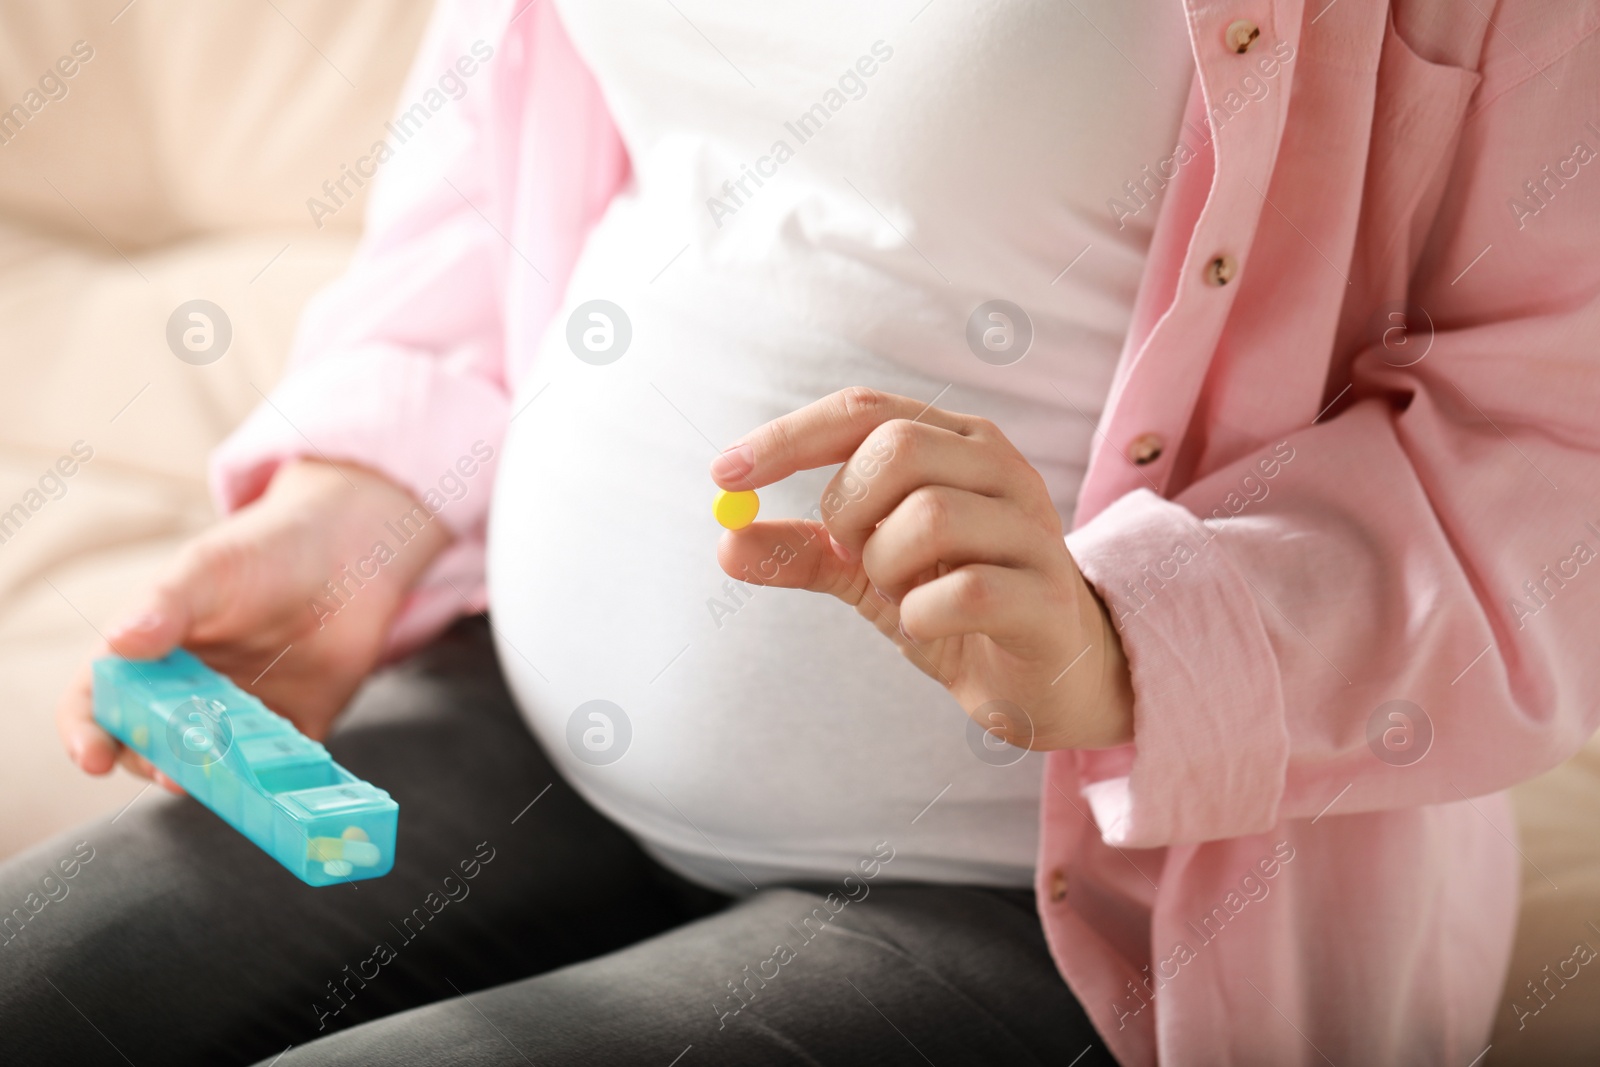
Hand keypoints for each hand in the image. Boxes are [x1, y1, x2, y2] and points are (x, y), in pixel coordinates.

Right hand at [57, 460, 451, 790]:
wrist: (352, 550)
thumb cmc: (265, 551)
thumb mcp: (208, 570)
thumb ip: (165, 605)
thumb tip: (119, 641)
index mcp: (146, 655)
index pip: (96, 703)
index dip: (85, 733)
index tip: (93, 759)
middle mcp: (185, 694)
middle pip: (148, 747)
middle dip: (152, 764)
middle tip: (169, 770)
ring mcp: (238, 717)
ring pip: (210, 767)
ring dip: (211, 780)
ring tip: (222, 777)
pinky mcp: (293, 728)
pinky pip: (277, 770)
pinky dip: (276, 784)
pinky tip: (283, 785)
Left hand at [711, 388, 1133, 750]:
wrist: (1050, 681)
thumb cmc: (961, 609)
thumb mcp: (872, 574)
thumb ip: (806, 552)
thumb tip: (725, 541)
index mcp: (959, 443)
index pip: (863, 410)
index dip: (788, 438)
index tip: (723, 475)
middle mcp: (1002, 469)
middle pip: (897, 449)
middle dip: (850, 511)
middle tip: (859, 557)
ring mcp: (1034, 529)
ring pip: (929, 515)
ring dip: (888, 567)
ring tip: (905, 593)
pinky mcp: (1047, 597)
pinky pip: (961, 592)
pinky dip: (921, 614)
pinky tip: (932, 624)